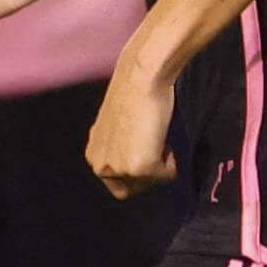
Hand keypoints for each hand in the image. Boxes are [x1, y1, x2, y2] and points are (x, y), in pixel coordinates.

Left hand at [87, 62, 176, 198]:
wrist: (141, 77)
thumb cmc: (133, 92)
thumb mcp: (118, 126)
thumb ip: (121, 147)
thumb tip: (137, 156)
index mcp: (94, 155)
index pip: (117, 183)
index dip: (137, 171)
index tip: (147, 150)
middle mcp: (100, 166)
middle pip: (132, 189)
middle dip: (149, 173)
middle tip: (156, 146)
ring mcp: (120, 169)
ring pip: (150, 184)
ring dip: (160, 166)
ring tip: (158, 137)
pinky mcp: (140, 168)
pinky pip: (166, 177)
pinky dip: (172, 161)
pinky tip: (164, 136)